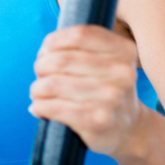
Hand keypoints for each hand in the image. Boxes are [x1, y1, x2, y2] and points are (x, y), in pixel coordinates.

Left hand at [29, 24, 144, 156]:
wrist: (128, 128)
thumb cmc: (105, 87)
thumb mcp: (105, 60)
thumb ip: (80, 45)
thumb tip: (45, 51)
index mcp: (125, 51)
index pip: (79, 35)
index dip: (53, 41)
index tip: (46, 51)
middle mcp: (122, 73)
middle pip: (61, 59)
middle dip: (41, 66)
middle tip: (40, 74)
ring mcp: (112, 98)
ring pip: (53, 83)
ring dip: (37, 88)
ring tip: (38, 92)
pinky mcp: (98, 121)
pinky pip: (53, 107)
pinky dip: (39, 106)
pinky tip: (39, 107)